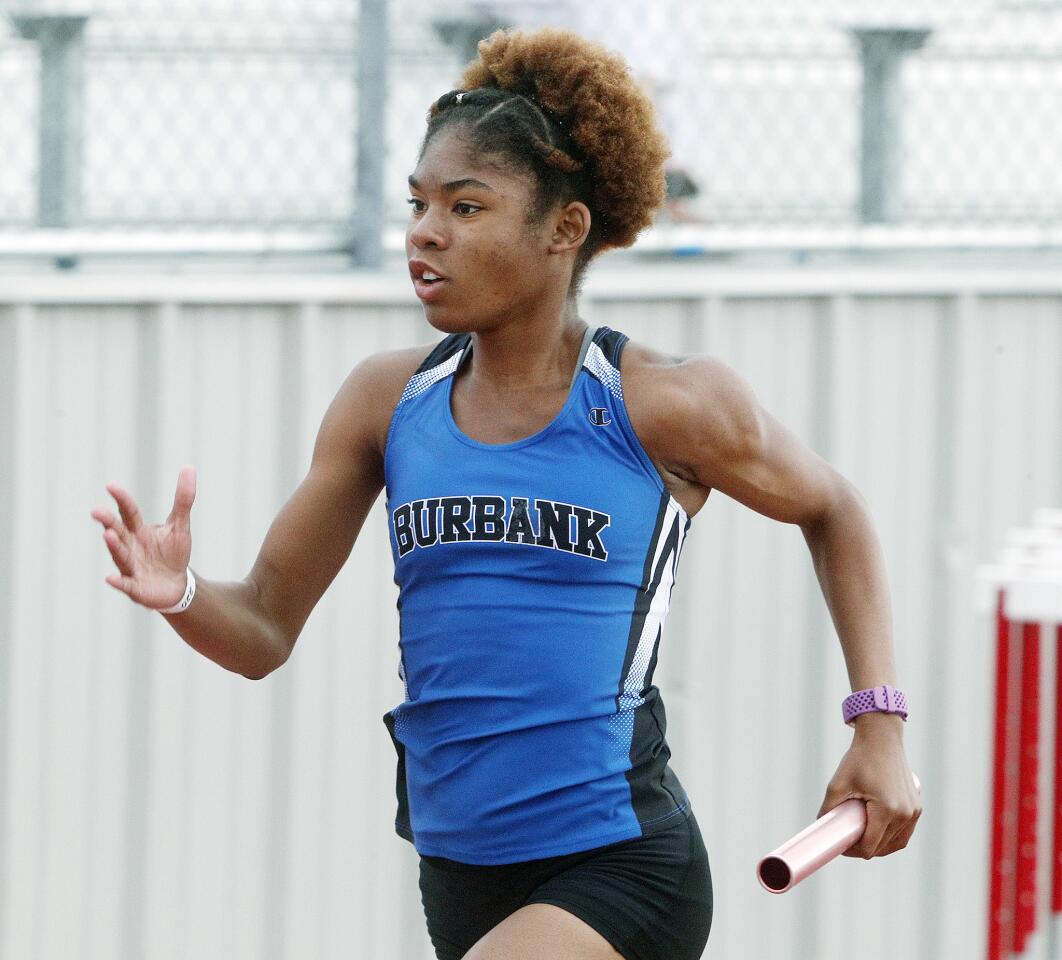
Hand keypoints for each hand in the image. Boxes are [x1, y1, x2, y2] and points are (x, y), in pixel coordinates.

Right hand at [90, 465, 195, 609]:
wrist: (176, 586)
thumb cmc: (173, 553)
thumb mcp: (180, 525)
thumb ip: (183, 499)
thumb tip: (189, 467)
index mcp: (138, 530)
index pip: (128, 512)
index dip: (121, 500)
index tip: (111, 485)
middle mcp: (130, 547)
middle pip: (118, 532)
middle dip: (108, 522)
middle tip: (97, 511)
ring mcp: (131, 567)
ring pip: (121, 556)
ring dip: (114, 546)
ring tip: (108, 535)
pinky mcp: (136, 588)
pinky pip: (126, 585)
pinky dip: (118, 582)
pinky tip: (111, 578)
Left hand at [816, 718, 921, 858]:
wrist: (881, 738)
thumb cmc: (859, 758)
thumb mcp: (838, 783)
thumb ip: (828, 808)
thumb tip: (820, 827)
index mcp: (887, 810)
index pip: (870, 846)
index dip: (854, 851)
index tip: (841, 846)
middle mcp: (905, 814)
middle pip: (883, 847)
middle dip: (865, 848)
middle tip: (848, 841)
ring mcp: (914, 811)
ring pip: (897, 842)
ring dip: (880, 845)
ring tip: (861, 839)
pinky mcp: (917, 806)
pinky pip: (905, 831)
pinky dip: (892, 837)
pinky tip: (878, 833)